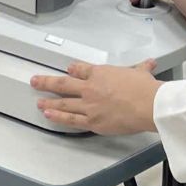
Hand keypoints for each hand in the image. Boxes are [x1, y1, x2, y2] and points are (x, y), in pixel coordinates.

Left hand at [32, 60, 159, 133]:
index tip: (68, 69)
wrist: (148, 104)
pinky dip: (58, 117)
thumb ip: (142, 68)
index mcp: (100, 74)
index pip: (81, 69)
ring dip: (49, 101)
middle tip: (35, 81)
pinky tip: (49, 115)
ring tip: (38, 102)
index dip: (73, 69)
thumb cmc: (144, 89)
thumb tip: (150, 63)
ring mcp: (89, 105)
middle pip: (63, 84)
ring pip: (64, 102)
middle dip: (47, 82)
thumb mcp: (141, 73)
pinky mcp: (92, 121)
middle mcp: (90, 88)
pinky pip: (71, 119)